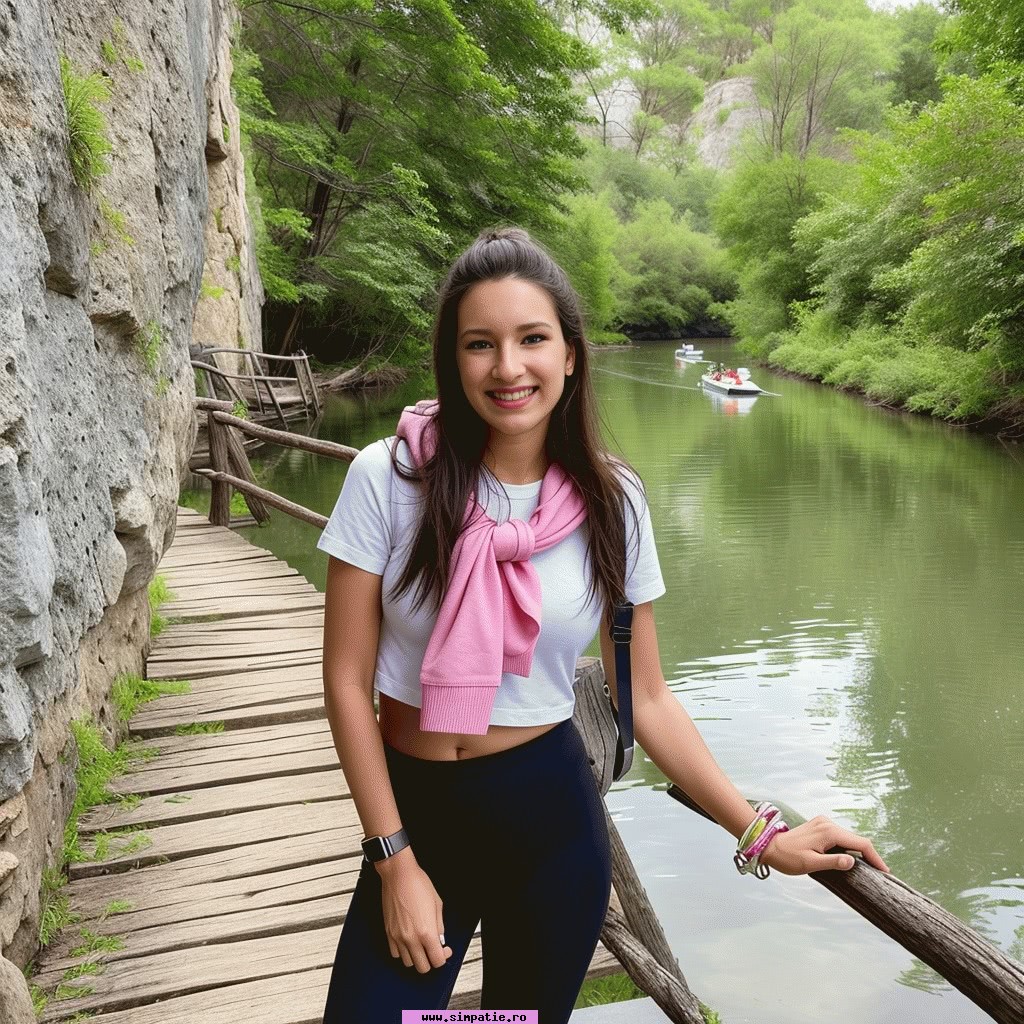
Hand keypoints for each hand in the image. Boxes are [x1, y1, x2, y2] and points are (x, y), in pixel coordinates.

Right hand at [378, 853, 453, 972]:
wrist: (399, 875)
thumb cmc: (418, 884)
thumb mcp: (437, 904)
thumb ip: (440, 926)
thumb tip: (440, 939)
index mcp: (426, 932)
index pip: (437, 961)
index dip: (444, 957)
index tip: (445, 950)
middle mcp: (411, 938)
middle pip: (423, 968)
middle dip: (431, 961)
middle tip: (434, 950)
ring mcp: (398, 937)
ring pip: (408, 963)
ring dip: (416, 957)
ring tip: (421, 945)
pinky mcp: (388, 933)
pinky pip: (395, 954)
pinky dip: (403, 952)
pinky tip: (408, 942)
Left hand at [758, 815, 890, 876]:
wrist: (769, 846)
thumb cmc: (788, 857)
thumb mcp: (811, 864)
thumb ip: (833, 863)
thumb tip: (852, 862)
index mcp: (829, 832)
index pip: (860, 844)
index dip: (875, 857)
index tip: (885, 872)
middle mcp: (828, 823)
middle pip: (857, 840)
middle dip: (869, 855)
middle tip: (880, 873)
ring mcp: (824, 823)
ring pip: (849, 838)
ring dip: (859, 852)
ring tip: (870, 868)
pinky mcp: (821, 826)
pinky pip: (841, 837)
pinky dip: (849, 847)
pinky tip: (853, 859)